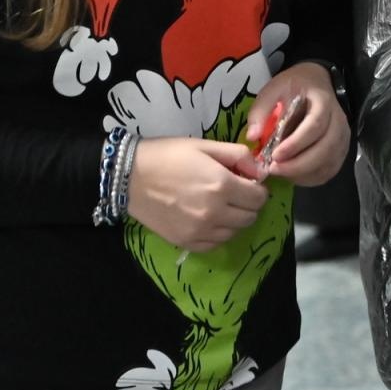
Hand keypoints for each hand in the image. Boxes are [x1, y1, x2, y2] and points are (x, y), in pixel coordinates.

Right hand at [127, 137, 268, 251]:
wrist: (130, 176)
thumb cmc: (168, 155)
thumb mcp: (204, 145)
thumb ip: (237, 155)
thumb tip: (259, 171)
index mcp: (222, 185)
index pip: (259, 198)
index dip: (257, 189)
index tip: (246, 182)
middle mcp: (215, 213)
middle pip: (250, 217)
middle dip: (248, 204)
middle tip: (234, 192)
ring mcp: (200, 231)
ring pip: (235, 232)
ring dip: (233, 219)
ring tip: (218, 205)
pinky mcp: (187, 243)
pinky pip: (215, 244)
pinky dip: (217, 233)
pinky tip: (206, 219)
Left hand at [243, 62, 349, 185]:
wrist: (316, 82)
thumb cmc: (294, 86)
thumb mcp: (274, 88)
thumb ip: (261, 110)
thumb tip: (253, 137)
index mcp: (323, 102)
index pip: (315, 126)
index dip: (296, 144)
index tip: (276, 155)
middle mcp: (339, 121)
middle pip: (326, 148)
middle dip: (299, 165)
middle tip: (274, 169)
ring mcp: (343, 137)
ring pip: (329, 162)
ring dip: (305, 173)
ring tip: (281, 172)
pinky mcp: (341, 150)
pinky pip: (330, 170)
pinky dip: (312, 178)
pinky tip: (293, 175)